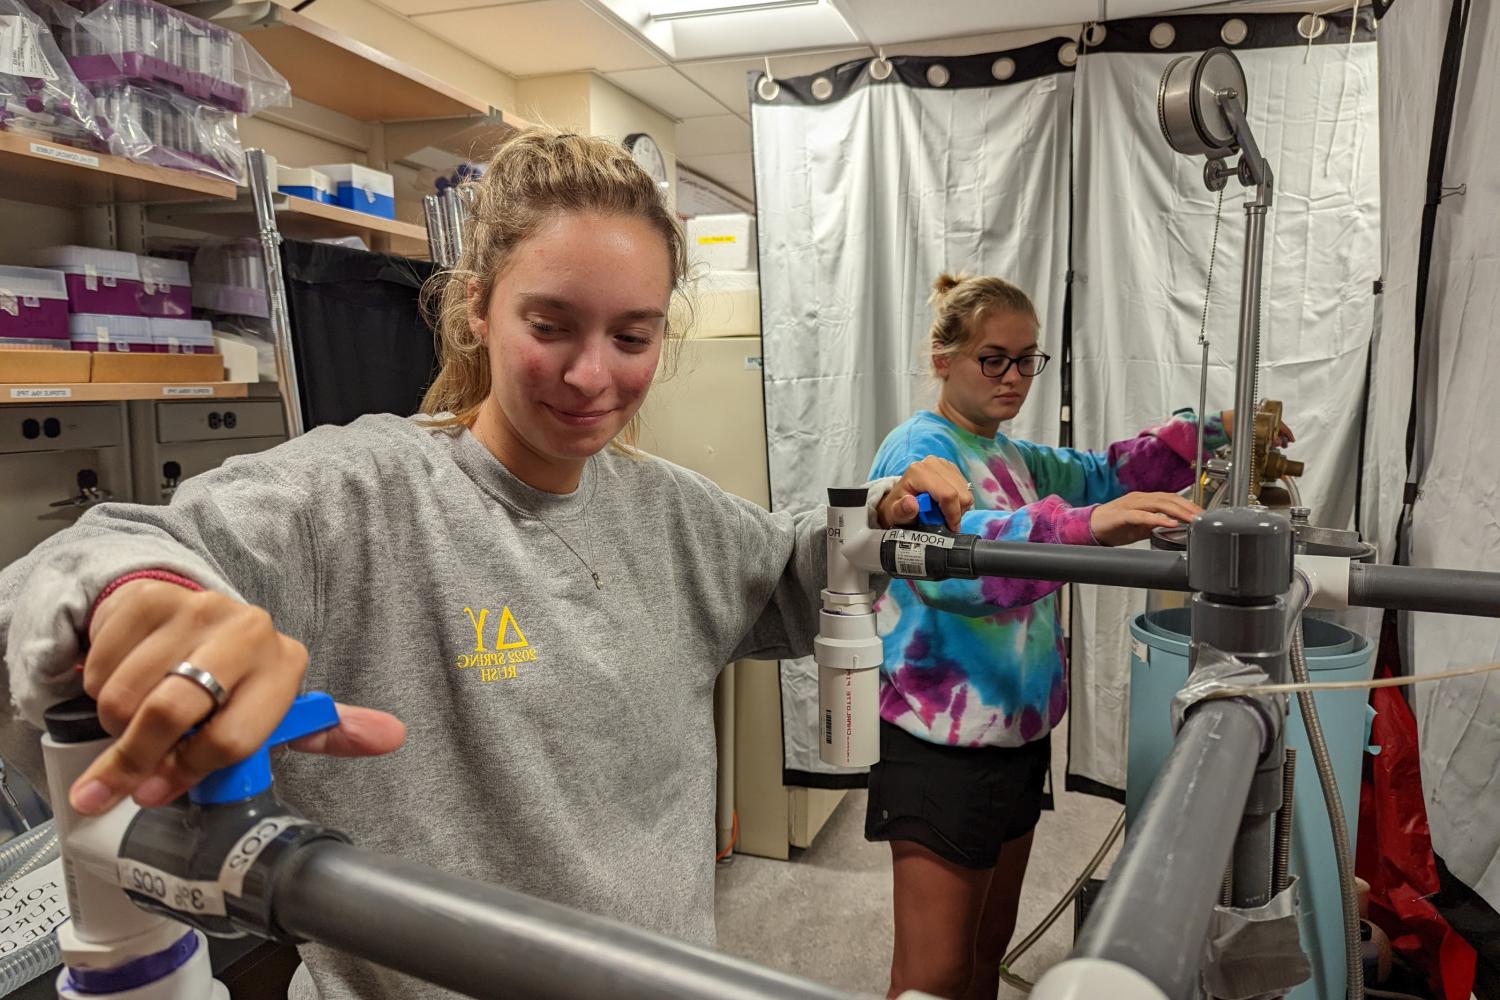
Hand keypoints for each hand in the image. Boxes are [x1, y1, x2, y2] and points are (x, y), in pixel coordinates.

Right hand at [71, 579, 404, 815]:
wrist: (186, 619)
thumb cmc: (233, 682)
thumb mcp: (280, 709)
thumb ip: (329, 731)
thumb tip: (392, 736)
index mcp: (286, 665)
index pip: (232, 739)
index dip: (187, 773)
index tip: (156, 793)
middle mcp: (248, 632)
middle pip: (170, 714)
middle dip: (134, 759)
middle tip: (112, 785)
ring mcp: (197, 609)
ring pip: (125, 696)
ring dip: (114, 722)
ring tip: (135, 717)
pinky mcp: (148, 598)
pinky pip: (99, 666)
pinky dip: (95, 686)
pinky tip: (123, 679)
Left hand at [877, 456, 972, 530]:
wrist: (899, 500)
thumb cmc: (898, 508)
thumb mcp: (895, 514)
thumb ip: (902, 510)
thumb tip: (912, 503)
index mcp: (918, 472)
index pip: (947, 494)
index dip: (953, 514)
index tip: (951, 528)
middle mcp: (932, 463)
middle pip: (960, 493)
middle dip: (956, 512)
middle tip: (946, 522)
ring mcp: (943, 464)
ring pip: (966, 491)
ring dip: (959, 507)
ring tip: (944, 513)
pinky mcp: (951, 467)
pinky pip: (966, 488)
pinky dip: (960, 500)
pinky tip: (947, 505)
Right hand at [1089, 492, 1202, 546]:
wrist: (1089, 527)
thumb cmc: (1113, 526)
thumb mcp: (1140, 527)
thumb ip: (1155, 525)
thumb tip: (1173, 529)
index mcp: (1145, 500)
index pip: (1172, 498)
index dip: (1188, 504)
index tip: (1202, 514)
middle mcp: (1140, 498)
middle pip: (1169, 498)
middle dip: (1188, 507)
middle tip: (1202, 516)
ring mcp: (1131, 505)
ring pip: (1160, 504)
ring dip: (1178, 511)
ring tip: (1192, 518)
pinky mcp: (1123, 514)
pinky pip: (1144, 515)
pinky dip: (1158, 519)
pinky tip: (1170, 523)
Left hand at [1221, 409, 1294, 447]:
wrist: (1224, 424)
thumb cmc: (1238, 424)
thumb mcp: (1258, 433)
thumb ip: (1269, 438)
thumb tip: (1279, 442)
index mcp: (1266, 415)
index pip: (1281, 424)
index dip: (1287, 433)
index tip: (1292, 439)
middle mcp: (1262, 416)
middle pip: (1276, 427)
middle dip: (1281, 436)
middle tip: (1285, 444)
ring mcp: (1257, 420)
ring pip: (1270, 429)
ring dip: (1274, 437)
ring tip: (1277, 444)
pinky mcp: (1252, 426)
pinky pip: (1263, 431)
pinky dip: (1267, 436)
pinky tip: (1268, 442)